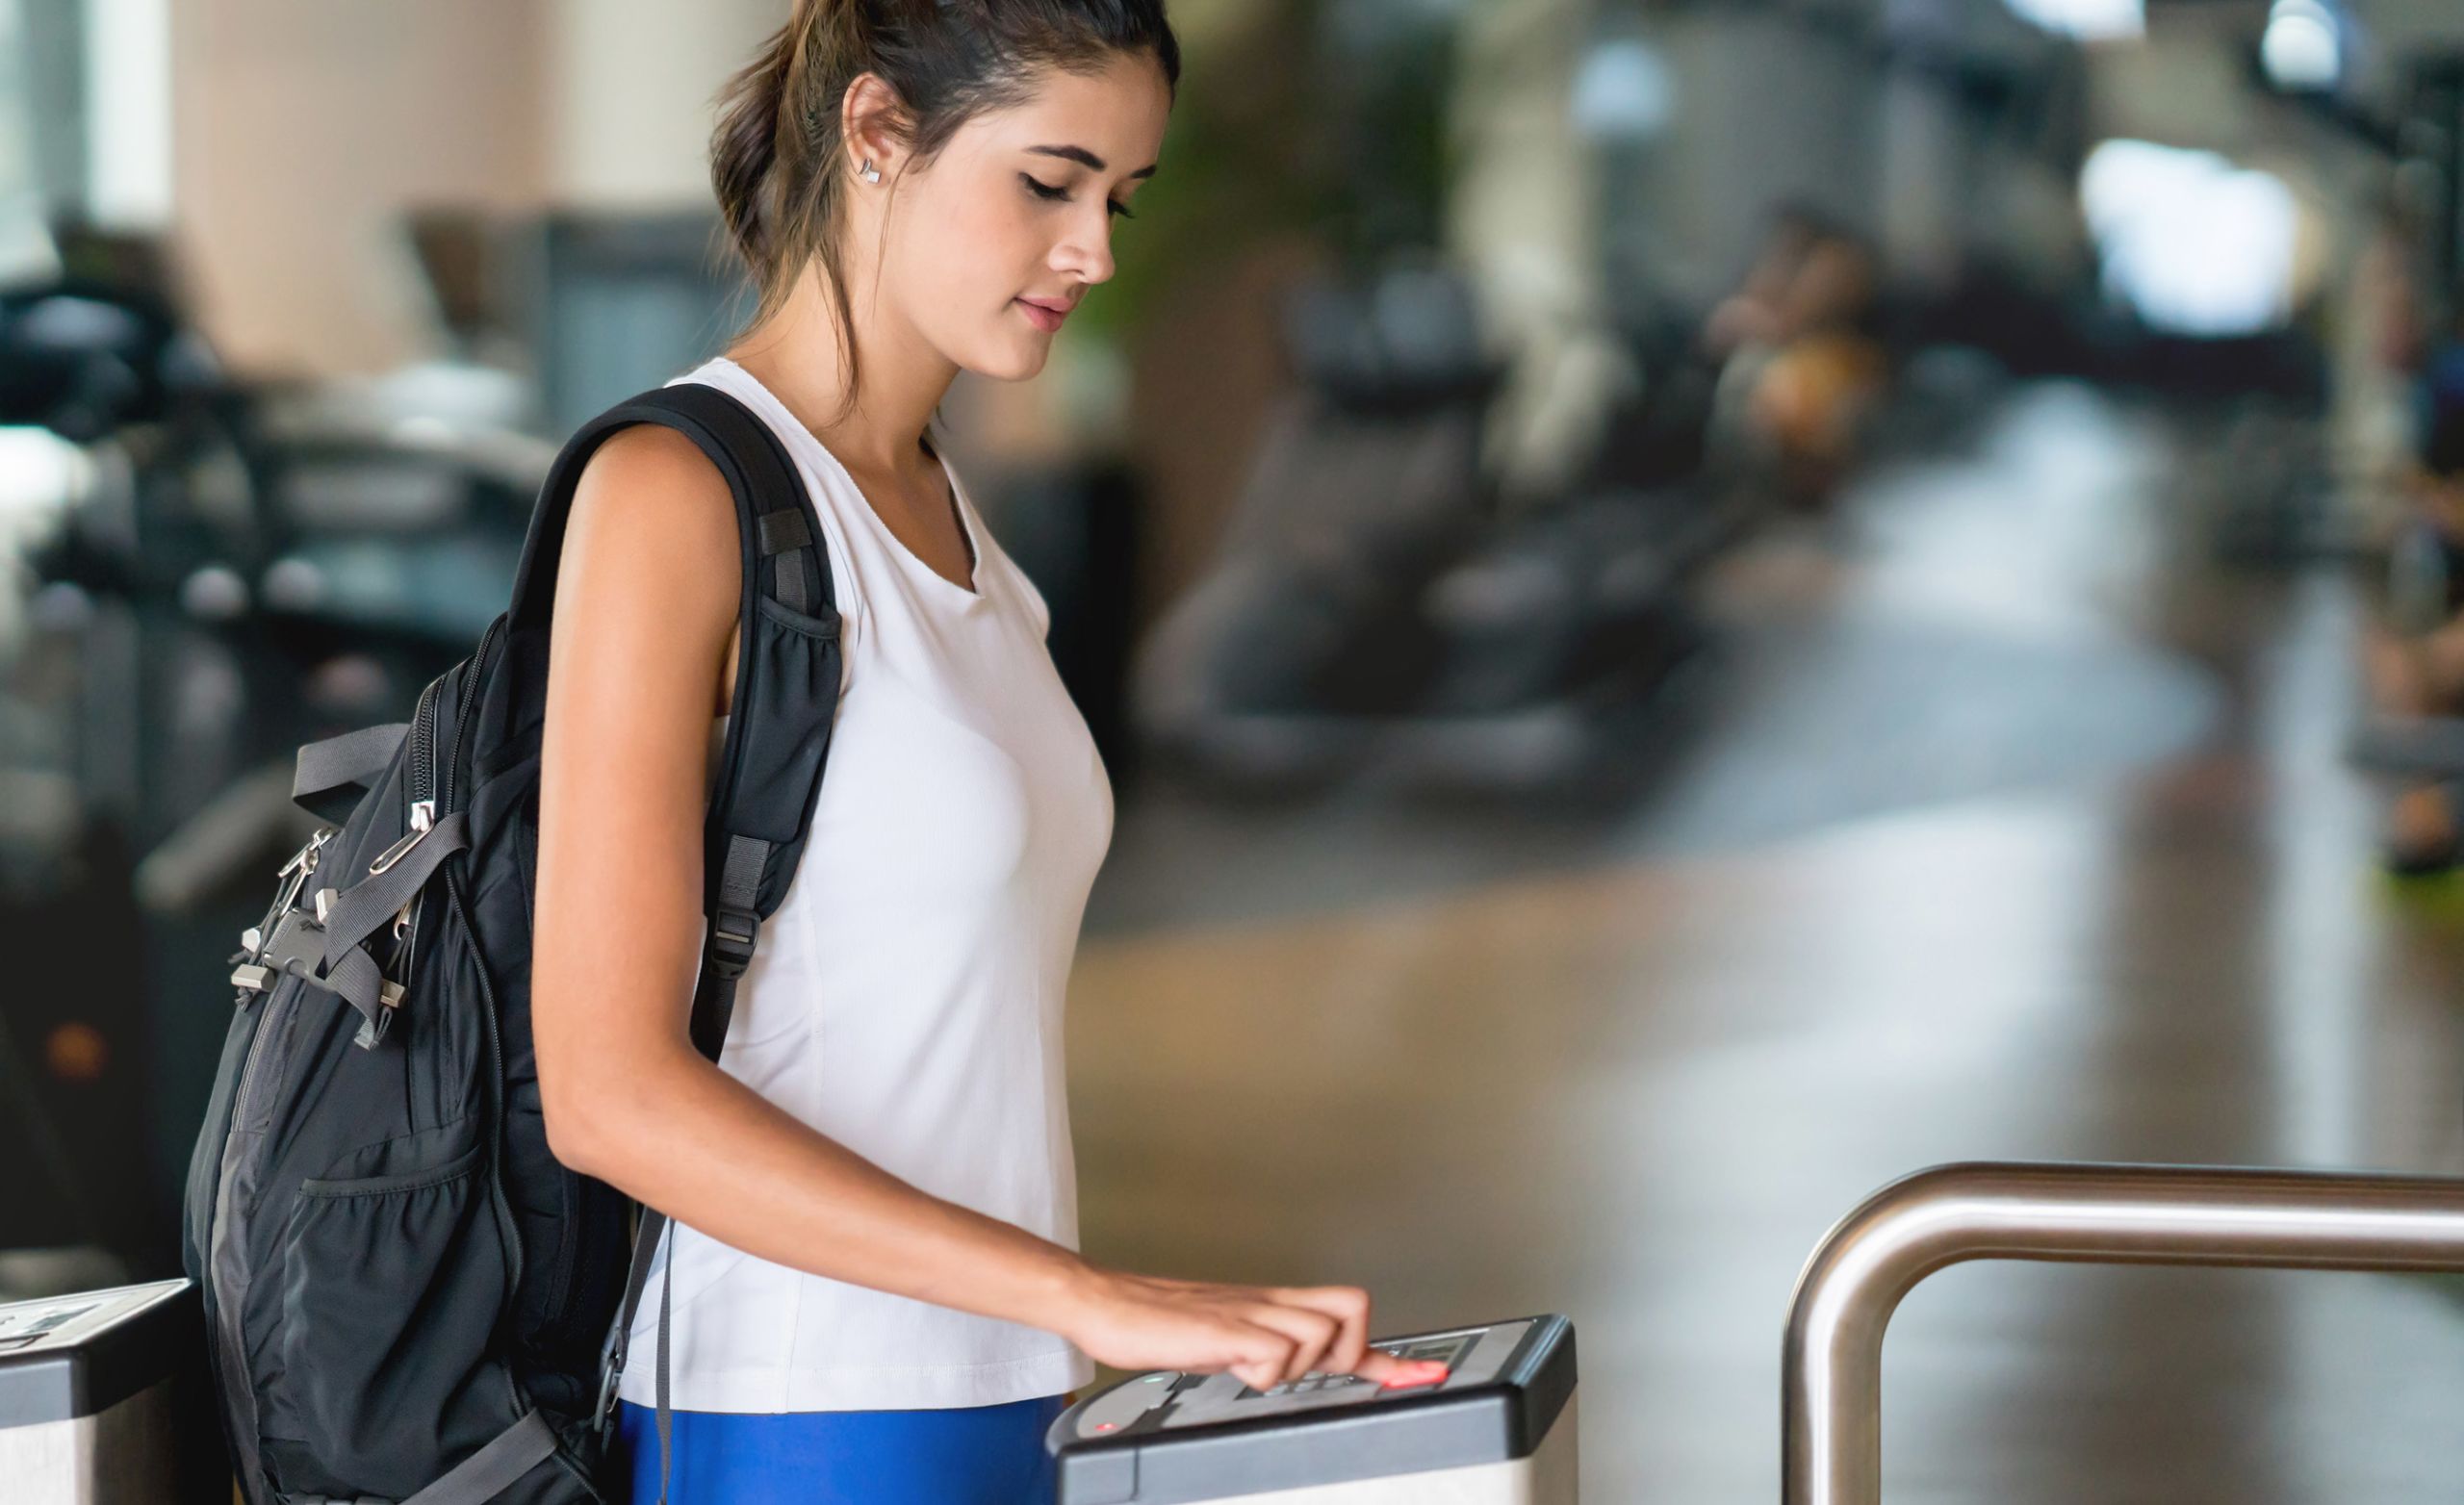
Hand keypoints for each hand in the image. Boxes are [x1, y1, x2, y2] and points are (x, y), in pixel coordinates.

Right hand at [1056, 1267, 1446, 1394]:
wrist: (1106, 1303)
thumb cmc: (1158, 1322)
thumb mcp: (1227, 1339)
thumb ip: (1266, 1350)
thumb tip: (1290, 1370)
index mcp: (1274, 1304)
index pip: (1350, 1316)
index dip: (1393, 1356)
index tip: (1427, 1376)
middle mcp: (1271, 1303)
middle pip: (1354, 1307)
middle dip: (1346, 1352)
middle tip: (1311, 1373)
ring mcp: (1249, 1313)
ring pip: (1320, 1333)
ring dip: (1297, 1365)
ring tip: (1254, 1367)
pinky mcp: (1224, 1330)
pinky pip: (1272, 1353)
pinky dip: (1261, 1372)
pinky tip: (1231, 1367)